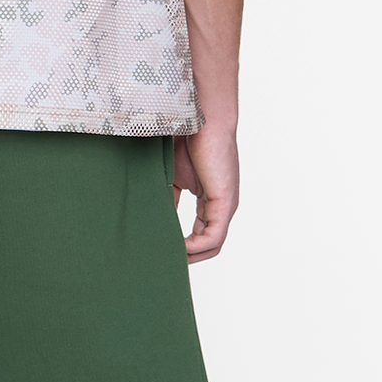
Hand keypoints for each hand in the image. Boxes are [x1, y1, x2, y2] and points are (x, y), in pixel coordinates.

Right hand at [171, 121, 238, 261]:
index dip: (182, 248)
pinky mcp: (225, 202)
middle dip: (186, 257)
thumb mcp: (172, 177)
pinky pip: (212, 238)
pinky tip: (176, 248)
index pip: (201, 234)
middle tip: (162, 264)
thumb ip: (168, 200)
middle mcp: (223, 206)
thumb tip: (155, 222)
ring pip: (212, 246)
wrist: (199, 117)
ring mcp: (227, 206)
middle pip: (208, 246)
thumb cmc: (186, 138)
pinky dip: (194, 247)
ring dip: (189, 256)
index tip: (161, 252)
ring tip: (166, 259)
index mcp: (212, 200)